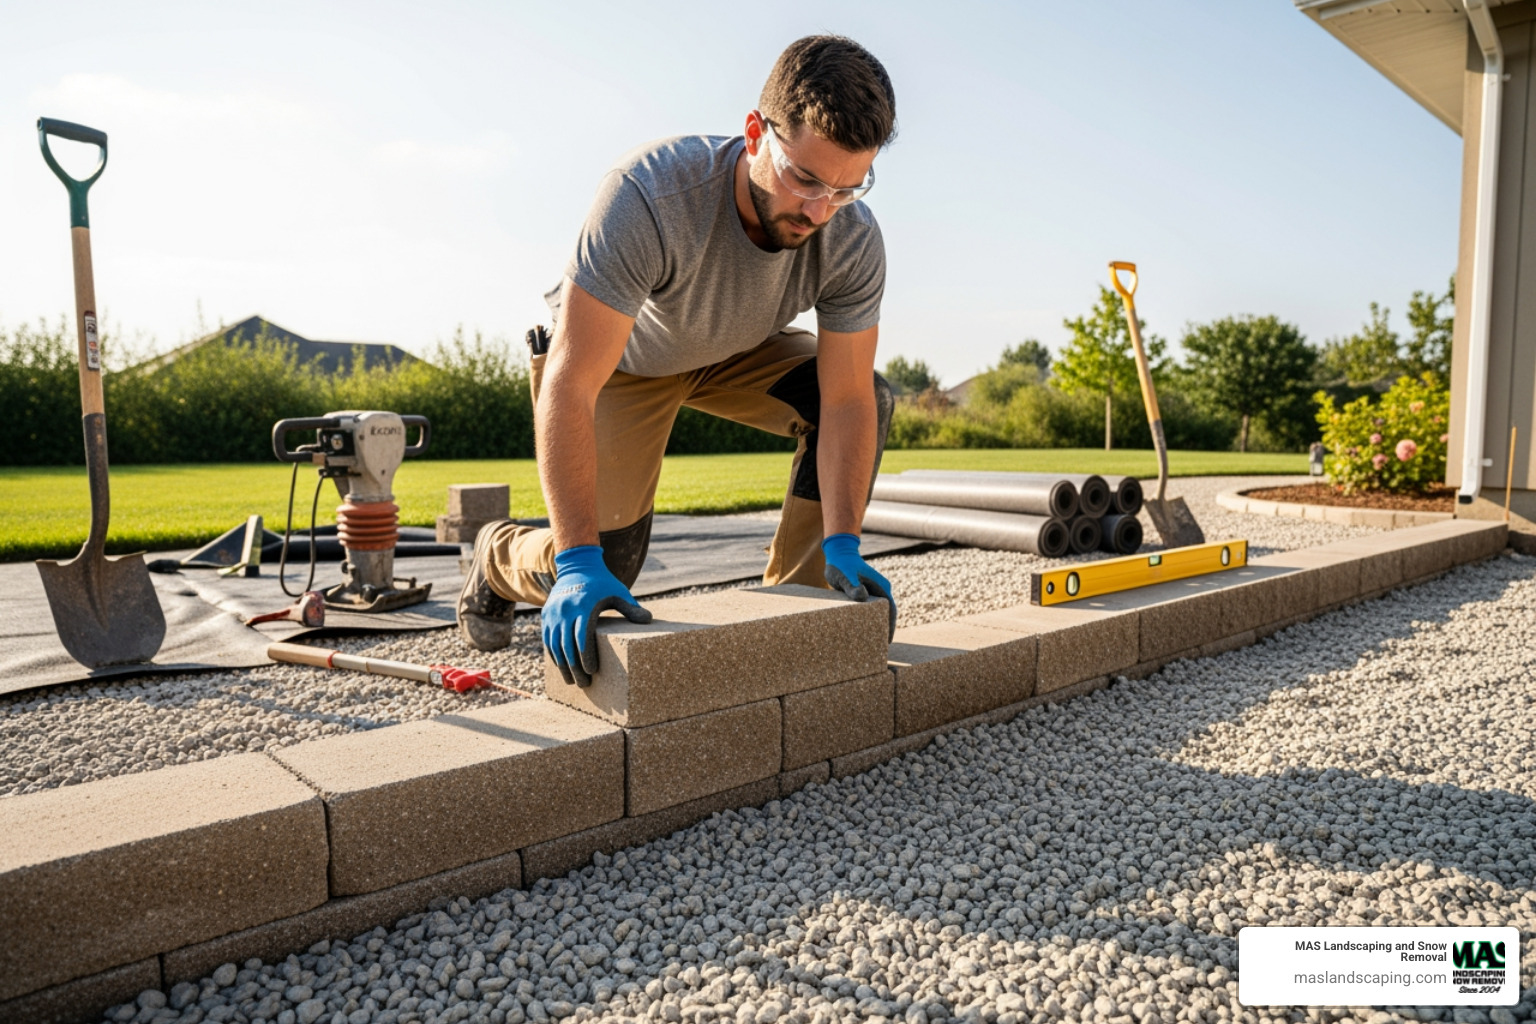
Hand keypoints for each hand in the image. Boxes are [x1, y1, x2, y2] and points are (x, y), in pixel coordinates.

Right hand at [542, 545, 651, 686]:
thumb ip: (631, 608)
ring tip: (571, 680)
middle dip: (575, 668)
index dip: (586, 658)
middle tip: (584, 684)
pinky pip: (548, 639)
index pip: (583, 639)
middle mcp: (566, 610)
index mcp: (584, 606)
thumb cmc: (602, 582)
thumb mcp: (618, 592)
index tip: (593, 672)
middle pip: (568, 646)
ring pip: (555, 646)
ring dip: (562, 665)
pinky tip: (561, 667)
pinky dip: (554, 655)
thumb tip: (649, 619)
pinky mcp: (546, 614)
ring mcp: (553, 613)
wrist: (576, 565)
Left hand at [821, 533, 895, 639]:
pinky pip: (871, 610)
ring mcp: (874, 592)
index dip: (890, 627)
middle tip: (879, 648)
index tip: (887, 642)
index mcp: (881, 587)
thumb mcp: (845, 575)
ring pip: (880, 613)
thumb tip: (862, 596)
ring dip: (878, 626)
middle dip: (885, 630)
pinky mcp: (866, 594)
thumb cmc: (841, 564)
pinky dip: (870, 620)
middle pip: (888, 614)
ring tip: (871, 643)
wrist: (839, 552)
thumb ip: (852, 585)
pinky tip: (862, 631)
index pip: (891, 611)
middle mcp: (881, 590)